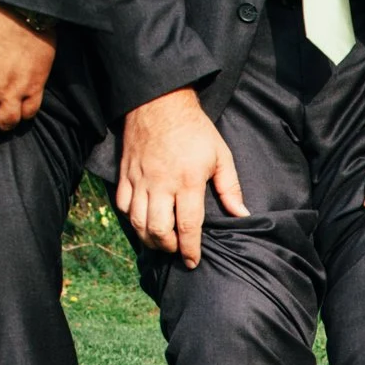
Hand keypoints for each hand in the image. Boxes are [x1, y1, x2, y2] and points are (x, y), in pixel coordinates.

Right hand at [115, 88, 249, 268]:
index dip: (190, 249)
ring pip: (138, 222)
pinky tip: (143, 223)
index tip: (193, 262)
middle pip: (159, 230)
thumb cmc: (195, 130)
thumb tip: (242, 214)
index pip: (188, 226)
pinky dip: (132, 220)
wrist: (158, 102)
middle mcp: (161, 184)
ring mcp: (140, 180)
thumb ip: (230, 188)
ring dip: (149, 239)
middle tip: (178, 251)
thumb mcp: (221, 155)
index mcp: (188, 181)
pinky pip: (123, 206)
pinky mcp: (125, 174)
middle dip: (169, 248)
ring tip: (162, 242)